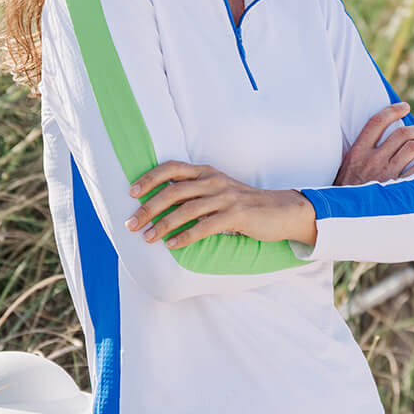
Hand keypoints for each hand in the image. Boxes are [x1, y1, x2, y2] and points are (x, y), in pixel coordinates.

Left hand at [124, 161, 317, 248]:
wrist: (281, 211)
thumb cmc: (244, 204)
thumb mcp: (218, 191)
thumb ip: (194, 193)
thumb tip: (161, 204)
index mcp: (206, 172)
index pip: (172, 168)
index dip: (149, 178)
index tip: (131, 192)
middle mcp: (213, 181)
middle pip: (173, 190)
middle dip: (148, 207)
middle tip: (131, 224)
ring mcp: (225, 197)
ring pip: (186, 209)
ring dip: (163, 224)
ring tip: (148, 238)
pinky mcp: (236, 215)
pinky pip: (205, 226)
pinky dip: (186, 236)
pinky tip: (173, 245)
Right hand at [336, 102, 413, 185]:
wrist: (342, 217)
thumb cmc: (345, 193)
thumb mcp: (345, 169)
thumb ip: (360, 153)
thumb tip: (378, 139)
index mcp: (357, 152)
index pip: (376, 122)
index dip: (392, 111)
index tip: (404, 107)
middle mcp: (372, 160)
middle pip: (401, 134)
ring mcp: (386, 174)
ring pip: (413, 149)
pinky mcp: (397, 189)